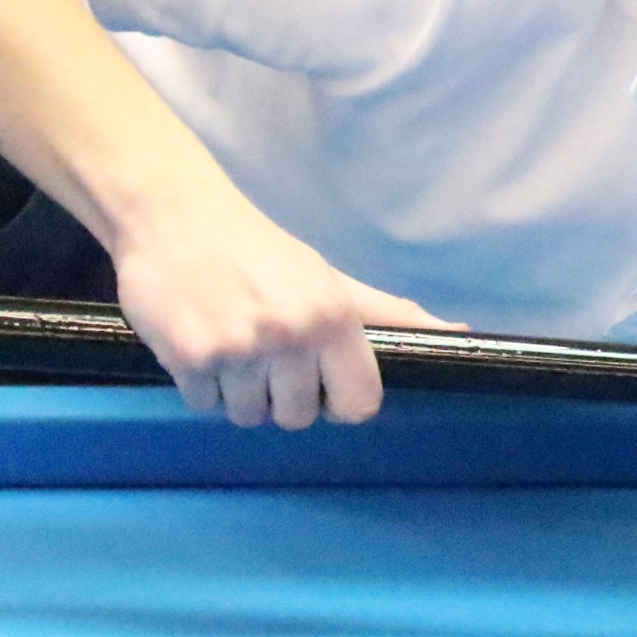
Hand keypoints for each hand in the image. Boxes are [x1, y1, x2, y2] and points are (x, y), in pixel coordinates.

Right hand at [110, 194, 457, 429]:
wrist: (176, 218)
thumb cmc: (262, 253)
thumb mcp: (332, 280)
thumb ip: (391, 315)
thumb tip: (460, 332)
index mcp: (334, 318)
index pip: (360, 405)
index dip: (339, 401)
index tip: (321, 383)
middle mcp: (292, 336)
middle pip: (300, 418)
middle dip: (282, 396)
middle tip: (266, 354)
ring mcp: (239, 351)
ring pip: (250, 417)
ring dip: (240, 393)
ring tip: (232, 345)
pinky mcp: (191, 360)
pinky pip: (206, 406)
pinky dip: (202, 384)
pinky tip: (201, 342)